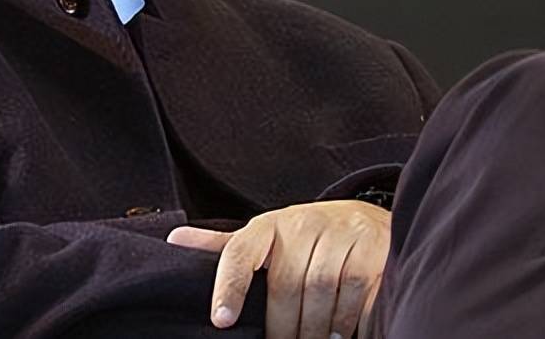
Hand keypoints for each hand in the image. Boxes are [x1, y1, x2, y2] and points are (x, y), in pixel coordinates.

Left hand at [166, 199, 389, 338]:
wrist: (363, 218)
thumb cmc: (304, 238)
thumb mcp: (265, 238)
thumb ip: (224, 247)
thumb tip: (174, 242)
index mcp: (269, 225)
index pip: (239, 251)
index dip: (228, 285)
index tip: (221, 321)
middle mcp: (303, 223)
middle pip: (287, 286)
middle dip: (285, 327)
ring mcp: (340, 232)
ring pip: (321, 292)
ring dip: (318, 328)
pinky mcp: (371, 246)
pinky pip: (356, 292)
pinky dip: (350, 321)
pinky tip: (343, 334)